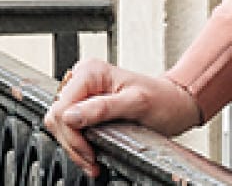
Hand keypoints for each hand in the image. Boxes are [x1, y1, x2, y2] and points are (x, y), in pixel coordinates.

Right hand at [42, 58, 204, 176]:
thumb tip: (70, 117)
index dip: (72, 135)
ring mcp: (82, 93)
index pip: (61, 108)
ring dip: (74, 147)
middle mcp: (82, 79)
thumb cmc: (162, 100)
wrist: (174, 104)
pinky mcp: (84, 107)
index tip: (90, 152)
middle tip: (92, 161)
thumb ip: (103, 108)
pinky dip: (78, 145)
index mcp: (91, 72)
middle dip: (73, 144)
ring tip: (93, 161)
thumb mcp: (137, 104)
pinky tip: (91, 154)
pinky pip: (69, 129)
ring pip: (60, 126)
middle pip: (57, 118)